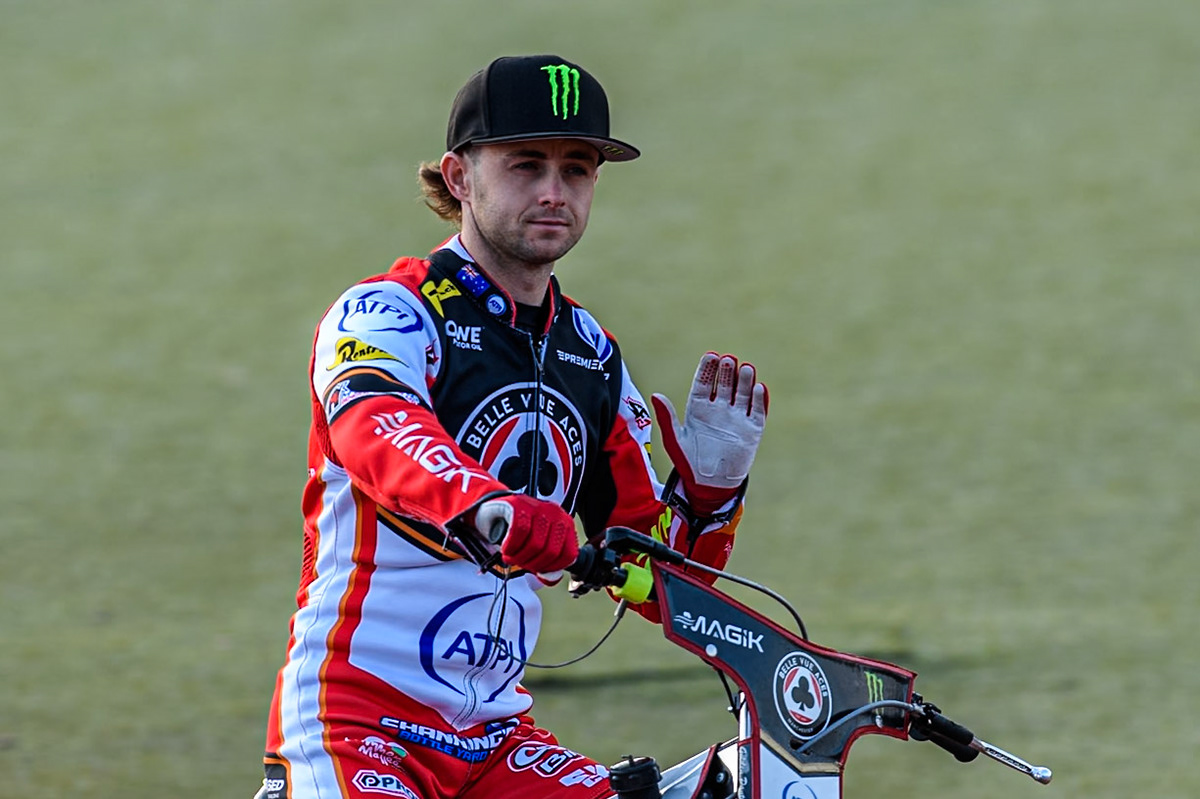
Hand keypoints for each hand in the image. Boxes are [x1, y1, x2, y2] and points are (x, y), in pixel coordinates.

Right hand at [475, 495, 578, 573]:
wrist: (493, 512)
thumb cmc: (518, 532)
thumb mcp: (536, 549)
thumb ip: (546, 564)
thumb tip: (550, 579)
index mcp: (565, 525)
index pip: (568, 555)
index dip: (551, 568)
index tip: (537, 569)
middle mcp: (555, 513)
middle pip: (551, 552)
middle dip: (532, 564)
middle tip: (519, 563)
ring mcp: (538, 507)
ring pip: (535, 544)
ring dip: (519, 557)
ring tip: (510, 556)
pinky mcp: (519, 504)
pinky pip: (519, 531)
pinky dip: (511, 546)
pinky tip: (506, 548)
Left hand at [651, 353, 767, 514]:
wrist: (710, 485)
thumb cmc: (689, 463)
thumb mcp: (675, 441)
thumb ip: (667, 418)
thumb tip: (655, 395)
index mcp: (699, 409)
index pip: (704, 384)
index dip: (707, 370)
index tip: (711, 355)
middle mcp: (719, 410)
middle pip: (725, 384)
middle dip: (727, 371)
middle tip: (728, 359)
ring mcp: (737, 418)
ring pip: (743, 394)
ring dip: (745, 381)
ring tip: (746, 368)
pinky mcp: (752, 430)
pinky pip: (758, 411)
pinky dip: (759, 400)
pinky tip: (759, 388)